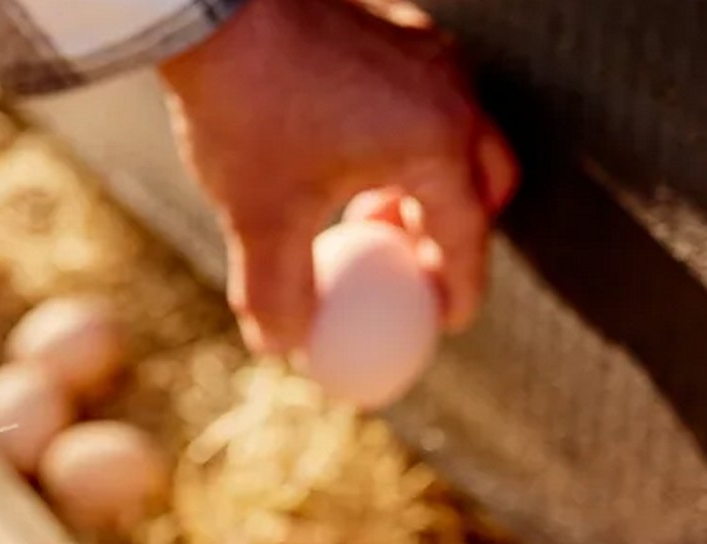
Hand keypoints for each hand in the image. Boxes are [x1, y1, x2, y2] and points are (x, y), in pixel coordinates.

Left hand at [159, 0, 517, 355]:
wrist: (220, 7)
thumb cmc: (248, 110)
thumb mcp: (258, 217)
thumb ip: (276, 292)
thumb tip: (284, 347)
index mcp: (437, 143)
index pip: (466, 234)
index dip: (458, 288)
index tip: (447, 321)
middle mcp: (450, 92)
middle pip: (486, 178)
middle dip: (459, 230)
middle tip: (416, 266)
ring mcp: (426, 52)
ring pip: (457, 132)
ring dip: (428, 182)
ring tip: (367, 212)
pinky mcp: (392, 28)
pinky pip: (423, 96)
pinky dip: (404, 138)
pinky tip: (341, 152)